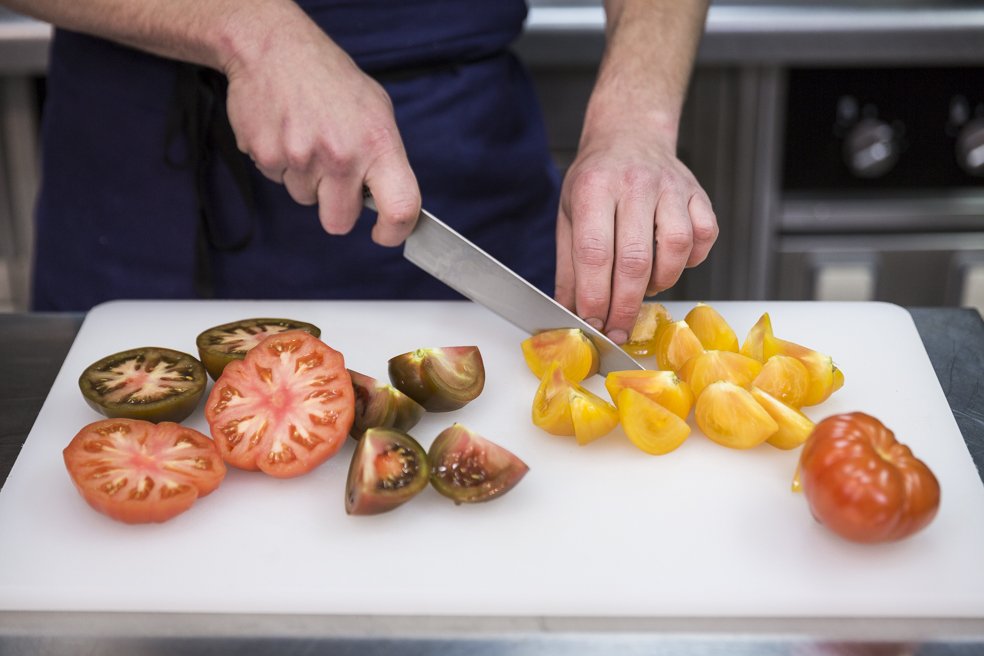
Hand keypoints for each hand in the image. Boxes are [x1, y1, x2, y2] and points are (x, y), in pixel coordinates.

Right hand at [222, 13, 419, 245]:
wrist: (273, 47)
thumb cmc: (330, 79)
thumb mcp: (376, 111)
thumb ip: (384, 158)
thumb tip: (388, 201)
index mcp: (378, 144)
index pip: (400, 208)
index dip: (395, 232)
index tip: (385, 234)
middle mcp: (341, 155)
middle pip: (339, 222)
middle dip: (336, 207)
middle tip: (332, 175)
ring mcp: (301, 158)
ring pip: (305, 201)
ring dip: (306, 179)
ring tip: (306, 137)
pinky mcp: (266, 156)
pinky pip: (277, 180)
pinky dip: (281, 164)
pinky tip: (286, 131)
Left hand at [554, 127, 717, 343]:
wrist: (630, 134)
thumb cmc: (595, 180)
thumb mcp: (568, 216)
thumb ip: (569, 267)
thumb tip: (569, 314)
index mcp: (594, 188)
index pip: (595, 253)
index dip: (594, 296)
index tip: (592, 322)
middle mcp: (634, 184)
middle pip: (635, 258)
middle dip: (624, 305)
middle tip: (617, 330)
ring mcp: (671, 187)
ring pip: (675, 249)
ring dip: (660, 282)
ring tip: (644, 288)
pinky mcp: (698, 194)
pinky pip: (703, 237)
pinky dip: (690, 261)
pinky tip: (670, 263)